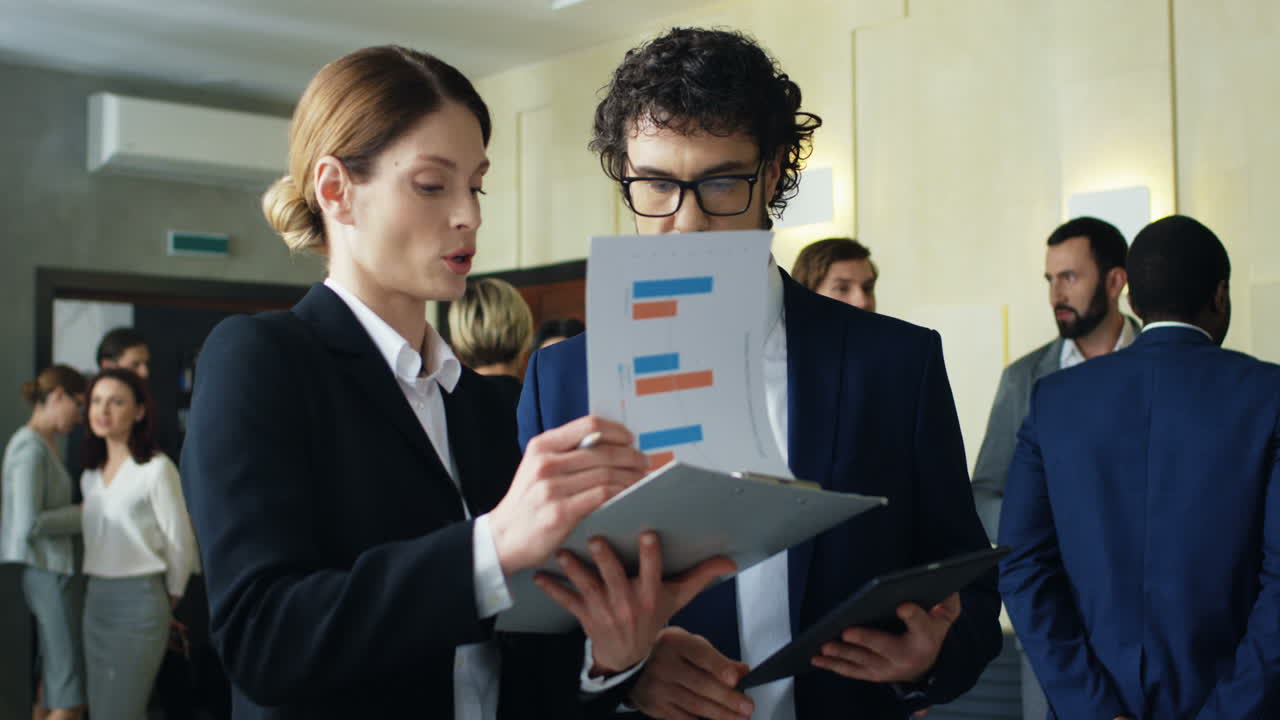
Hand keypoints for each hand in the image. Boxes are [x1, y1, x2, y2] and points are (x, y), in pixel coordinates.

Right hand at [489, 416, 646, 574]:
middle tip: (644, 462)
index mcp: (542, 446)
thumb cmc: (528, 502)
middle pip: (602, 451)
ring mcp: (551, 488)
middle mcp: (545, 463)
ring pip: (606, 474)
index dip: (616, 430)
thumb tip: (610, 444)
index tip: (630, 439)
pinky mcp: (559, 513)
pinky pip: (602, 496)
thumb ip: (566, 453)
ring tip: (642, 480)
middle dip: (630, 456)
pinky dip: (621, 493)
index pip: (588, 425)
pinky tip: (629, 496)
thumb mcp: (538, 467)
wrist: (503, 537)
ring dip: (631, 476)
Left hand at [535, 531, 735, 673]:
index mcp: (650, 595)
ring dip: (574, 571)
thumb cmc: (651, 619)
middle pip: (615, 579)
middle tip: (595, 539)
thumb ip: (700, 576)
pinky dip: (552, 590)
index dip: (650, 555)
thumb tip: (729, 561)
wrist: (626, 656)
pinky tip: (539, 576)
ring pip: (588, 588)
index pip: (653, 572)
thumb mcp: (677, 599)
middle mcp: (627, 603)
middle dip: (605, 560)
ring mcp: (604, 611)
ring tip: (563, 553)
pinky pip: (567, 602)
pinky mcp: (584, 616)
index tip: (647, 534)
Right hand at [629, 627, 753, 719]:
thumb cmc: (667, 652)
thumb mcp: (689, 644)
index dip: (719, 666)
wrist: (630, 666)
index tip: (736, 678)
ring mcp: (658, 688)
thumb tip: (742, 671)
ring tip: (740, 717)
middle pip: (700, 684)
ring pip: (695, 705)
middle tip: (747, 706)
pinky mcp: (656, 707)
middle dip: (727, 698)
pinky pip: (683, 718)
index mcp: (674, 643)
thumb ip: (716, 658)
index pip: (700, 654)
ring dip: (721, 714)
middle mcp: (664, 664)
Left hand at [812, 592, 961, 683]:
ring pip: (863, 661)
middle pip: (884, 647)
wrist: (928, 666)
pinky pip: (852, 671)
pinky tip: (817, 658)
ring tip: (825, 644)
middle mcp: (906, 656)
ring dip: (843, 653)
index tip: (903, 606)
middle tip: (847, 631)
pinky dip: (834, 665)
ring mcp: (887, 668)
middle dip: (866, 640)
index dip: (913, 616)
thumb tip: (948, 585)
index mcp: (926, 638)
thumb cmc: (931, 632)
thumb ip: (948, 602)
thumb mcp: (945, 616)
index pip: (921, 625)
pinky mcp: (872, 674)